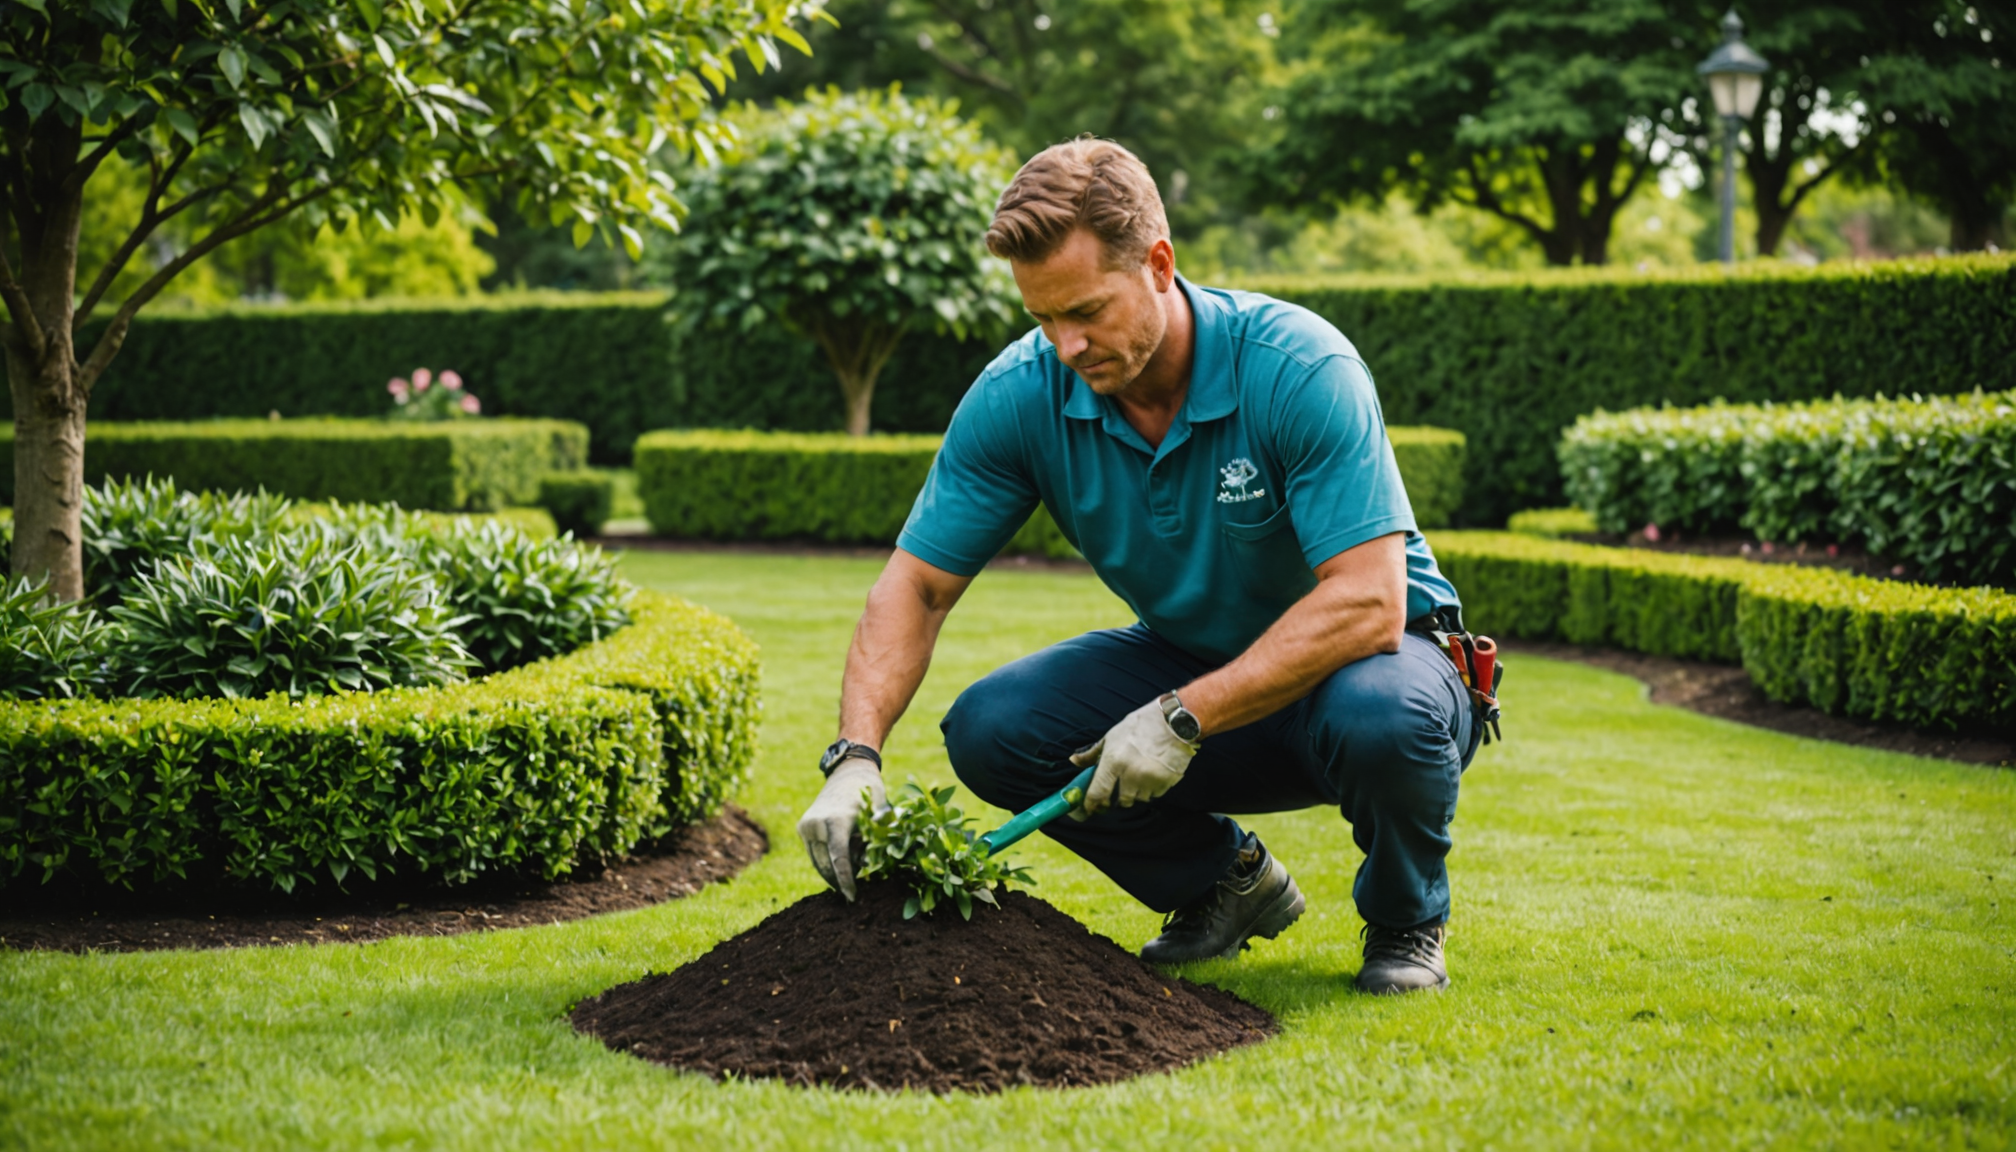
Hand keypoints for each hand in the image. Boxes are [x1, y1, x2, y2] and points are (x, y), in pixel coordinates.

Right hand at [796, 757, 885, 900]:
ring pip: (818, 862)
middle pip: (827, 864)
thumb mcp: (880, 812)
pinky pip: (814, 853)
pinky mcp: (803, 828)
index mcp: (836, 820)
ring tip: (848, 882)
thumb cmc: (869, 793)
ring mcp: (807, 826)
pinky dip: (826, 862)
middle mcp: (816, 824)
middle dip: (840, 880)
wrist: (849, 773)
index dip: (846, 880)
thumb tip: (878, 864)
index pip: (839, 859)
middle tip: (855, 894)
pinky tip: (839, 868)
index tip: (852, 896)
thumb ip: (878, 838)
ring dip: (832, 874)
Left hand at [1069, 698, 1198, 816]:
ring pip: (1139, 799)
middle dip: (1119, 797)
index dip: (1093, 804)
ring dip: (1137, 792)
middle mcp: (1130, 774)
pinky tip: (1153, 773)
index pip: (1098, 792)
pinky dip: (1153, 788)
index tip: (1091, 808)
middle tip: (1122, 787)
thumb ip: (1092, 753)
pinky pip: (1155, 795)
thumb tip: (1074, 761)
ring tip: (1140, 774)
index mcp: (1113, 761)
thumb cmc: (1139, 726)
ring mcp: (1149, 779)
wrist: (1173, 721)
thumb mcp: (1112, 736)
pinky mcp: (1166, 782)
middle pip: (1121, 801)